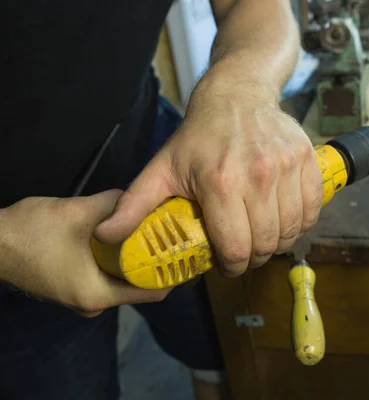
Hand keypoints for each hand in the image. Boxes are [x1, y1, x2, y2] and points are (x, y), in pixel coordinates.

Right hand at [0, 191, 170, 316]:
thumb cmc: (33, 231)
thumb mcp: (80, 211)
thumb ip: (116, 204)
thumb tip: (145, 196)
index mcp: (99, 294)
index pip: (153, 292)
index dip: (174, 272)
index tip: (189, 250)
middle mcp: (94, 304)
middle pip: (140, 287)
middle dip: (158, 264)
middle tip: (177, 238)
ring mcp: (82, 299)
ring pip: (124, 282)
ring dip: (139, 262)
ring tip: (157, 236)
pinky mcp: (73, 288)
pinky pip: (108, 279)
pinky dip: (121, 263)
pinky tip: (129, 240)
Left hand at [95, 81, 322, 276]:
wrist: (237, 95)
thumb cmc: (199, 136)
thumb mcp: (162, 167)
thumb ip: (135, 205)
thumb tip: (106, 236)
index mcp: (219, 182)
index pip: (236, 248)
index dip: (232, 266)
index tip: (228, 264)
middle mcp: (257, 175)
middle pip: (266, 244)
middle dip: (254, 258)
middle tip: (245, 253)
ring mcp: (286, 166)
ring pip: (292, 230)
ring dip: (278, 242)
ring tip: (263, 237)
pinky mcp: (307, 160)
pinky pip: (313, 209)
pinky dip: (302, 223)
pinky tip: (285, 219)